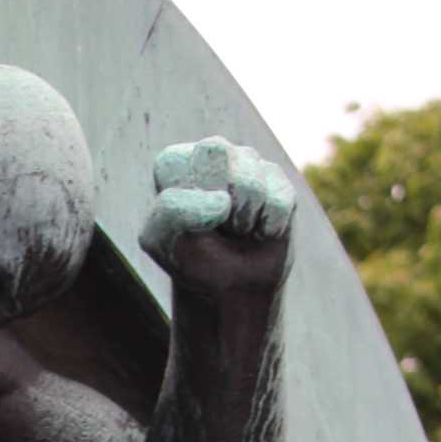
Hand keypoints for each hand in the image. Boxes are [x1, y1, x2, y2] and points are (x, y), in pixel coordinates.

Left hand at [139, 137, 293, 296]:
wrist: (230, 288)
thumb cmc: (191, 259)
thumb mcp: (162, 241)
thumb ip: (173, 211)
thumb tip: (223, 200)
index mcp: (174, 164)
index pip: (173, 161)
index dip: (182, 202)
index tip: (184, 224)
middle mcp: (212, 153)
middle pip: (216, 153)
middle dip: (213, 200)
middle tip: (214, 223)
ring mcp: (247, 162)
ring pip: (251, 184)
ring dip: (243, 220)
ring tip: (236, 229)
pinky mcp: (278, 180)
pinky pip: (278, 202)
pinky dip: (268, 228)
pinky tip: (259, 230)